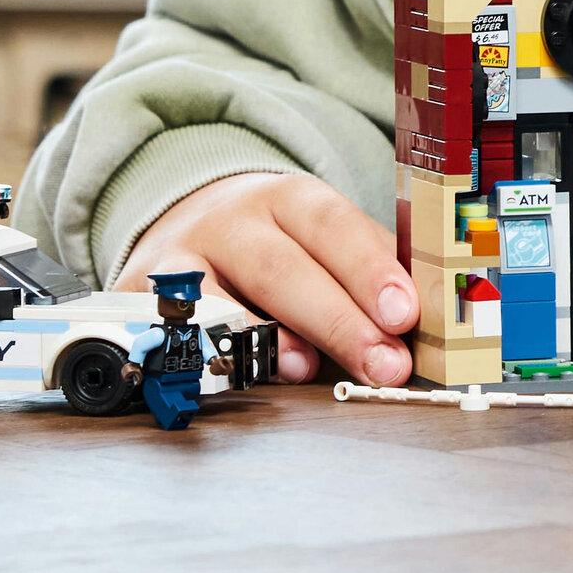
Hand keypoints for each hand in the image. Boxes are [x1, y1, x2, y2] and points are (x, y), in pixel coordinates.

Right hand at [116, 173, 417, 387]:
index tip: (405, 313)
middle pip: (284, 266)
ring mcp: (183, 259)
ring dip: (267, 337)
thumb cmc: (277, 244)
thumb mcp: (320, 240)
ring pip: (224, 295)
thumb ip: (368, 275)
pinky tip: (237, 374)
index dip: (369, 269)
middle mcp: (233, 221)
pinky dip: (206, 353)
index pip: (333, 226)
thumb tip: (429, 325)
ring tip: (307, 369)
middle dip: (337, 320)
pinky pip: (176, 329)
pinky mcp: (143, 300)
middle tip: (384, 365)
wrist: (183, 222)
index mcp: (289, 198)